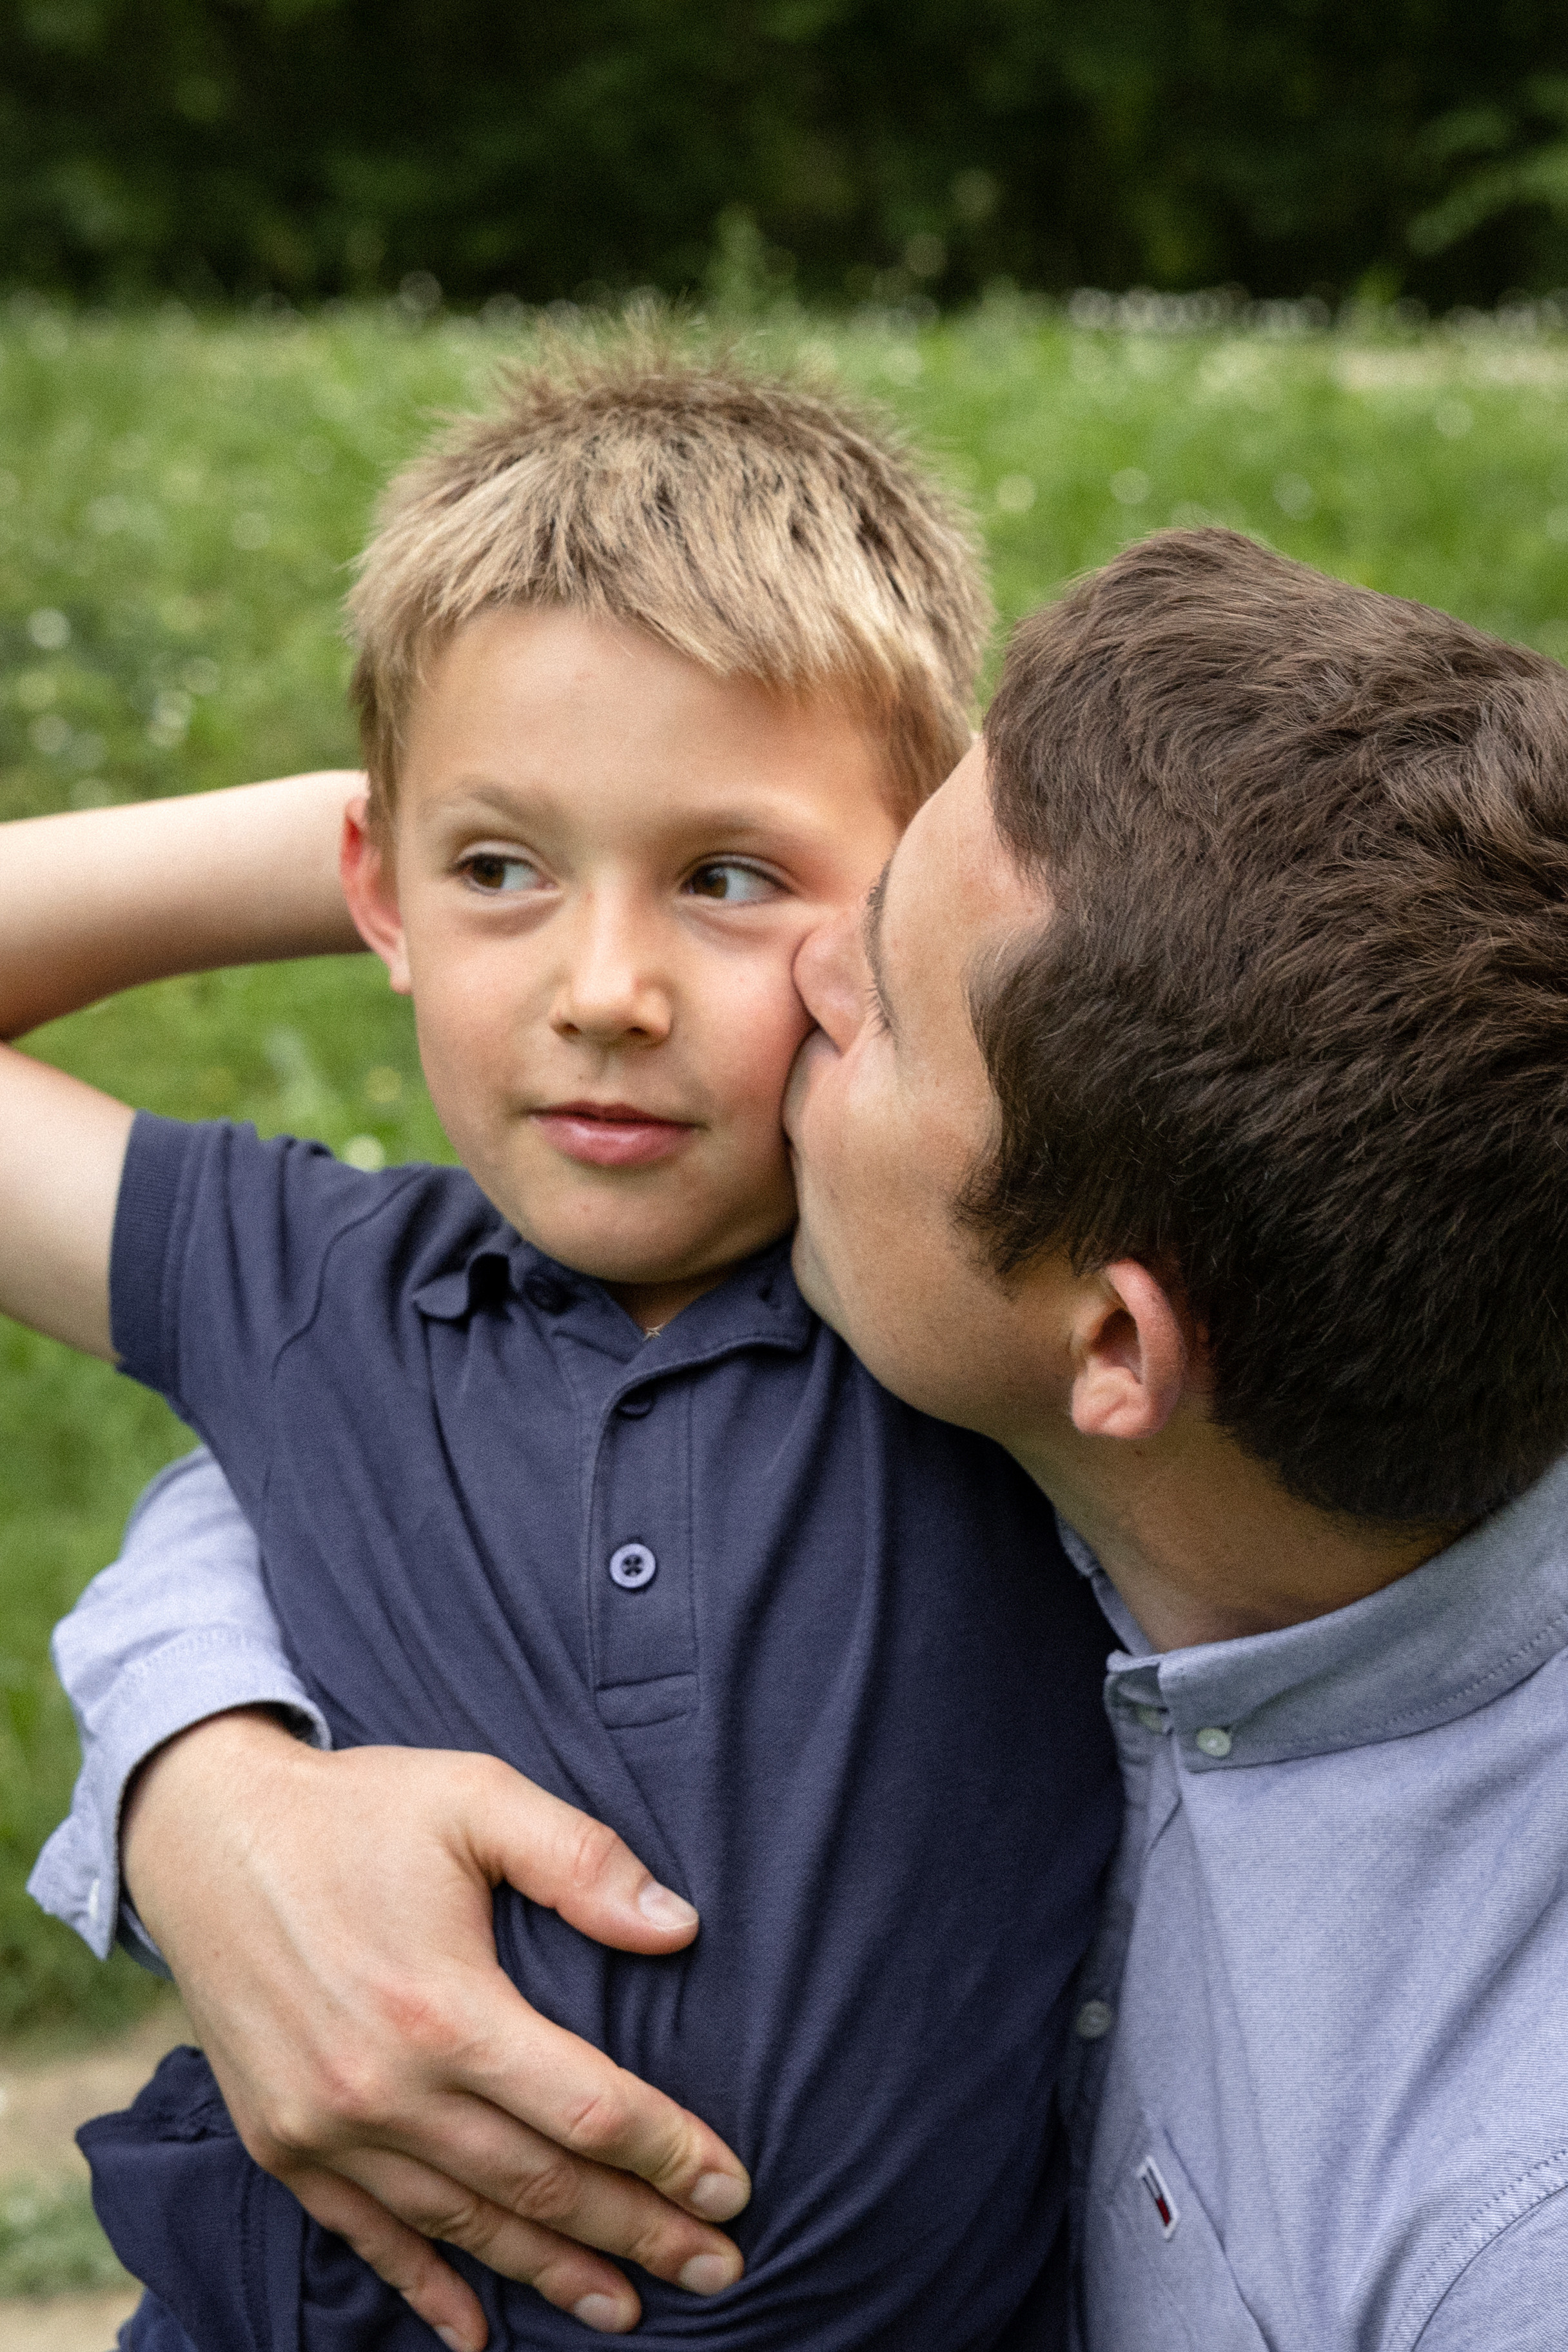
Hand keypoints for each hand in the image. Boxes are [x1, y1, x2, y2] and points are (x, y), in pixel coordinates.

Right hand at [122, 1713, 750, 2345]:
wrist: (204, 1831)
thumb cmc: (358, 1809)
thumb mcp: (477, 1797)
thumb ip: (581, 1859)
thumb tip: (680, 1928)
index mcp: (445, 2008)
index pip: (587, 2111)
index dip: (669, 2155)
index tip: (734, 2187)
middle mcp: (384, 2089)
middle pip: (540, 2187)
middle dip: (640, 2233)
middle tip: (718, 2269)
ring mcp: (327, 2130)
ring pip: (466, 2226)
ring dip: (554, 2273)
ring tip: (628, 2308)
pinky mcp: (283, 2144)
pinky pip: (368, 2237)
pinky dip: (427, 2287)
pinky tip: (478, 2332)